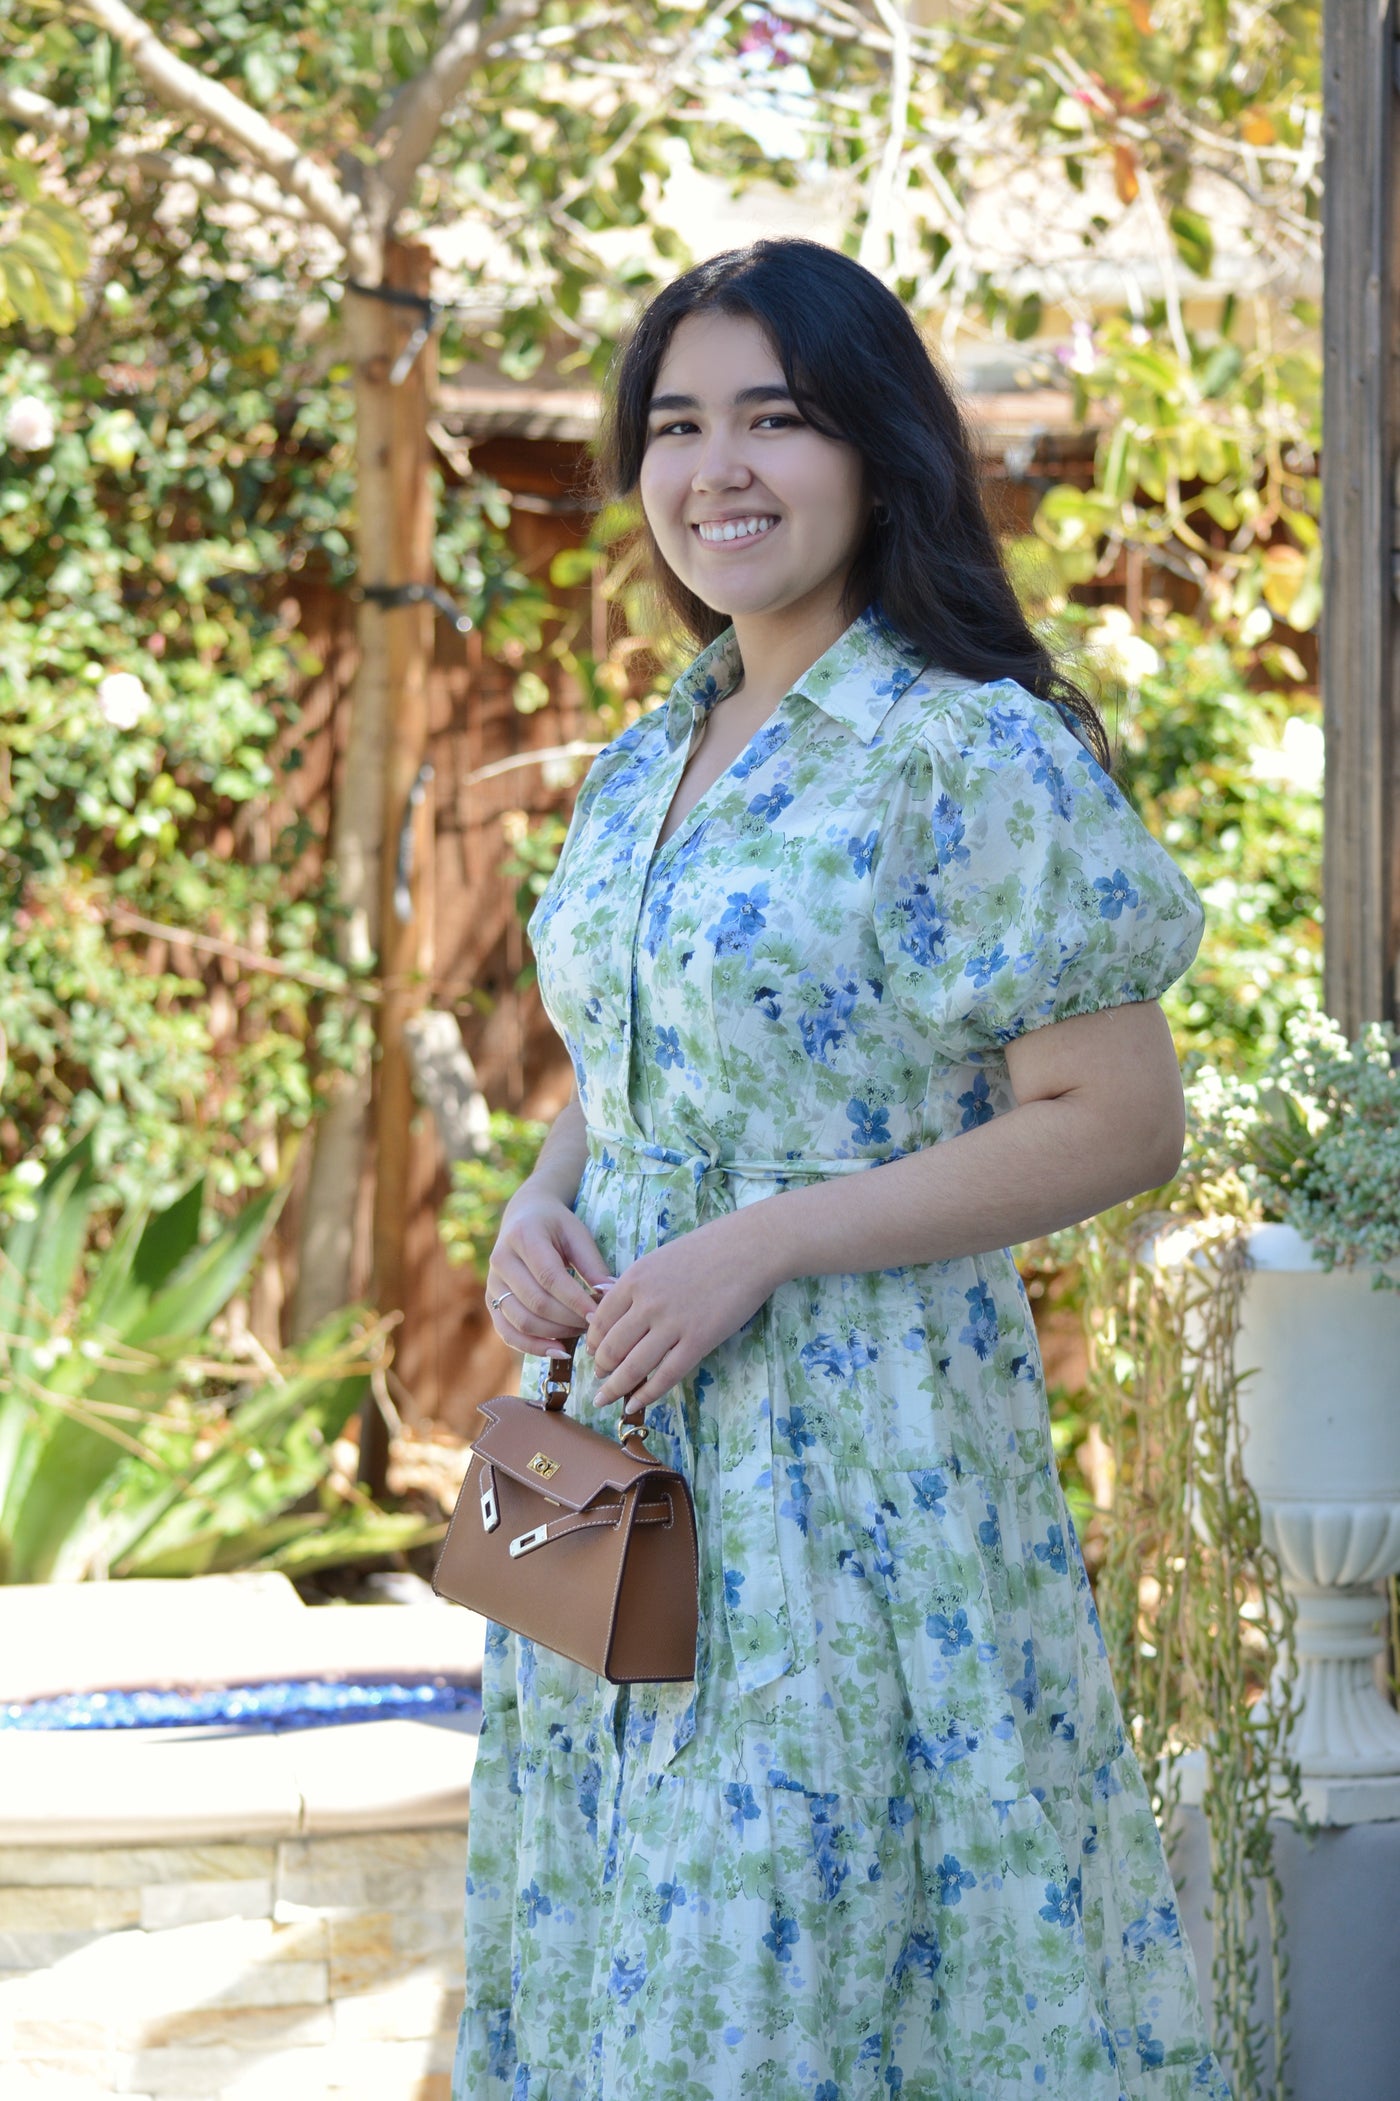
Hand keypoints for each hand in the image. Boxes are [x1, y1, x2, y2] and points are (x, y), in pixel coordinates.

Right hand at [485, 1189, 612, 1357]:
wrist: (523, 1217)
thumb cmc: (556, 1226)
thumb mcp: (577, 1234)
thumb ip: (592, 1265)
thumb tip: (610, 1295)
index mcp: (523, 1236)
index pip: (550, 1277)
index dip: (575, 1301)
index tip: (599, 1315)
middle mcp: (501, 1260)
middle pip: (535, 1302)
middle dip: (569, 1320)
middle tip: (594, 1326)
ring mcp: (492, 1282)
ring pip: (521, 1321)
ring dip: (555, 1334)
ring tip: (581, 1333)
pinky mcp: (491, 1300)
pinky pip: (508, 1332)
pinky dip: (533, 1347)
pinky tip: (559, 1350)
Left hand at [585, 1211, 778, 1419]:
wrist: (749, 1248)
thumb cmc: (707, 1249)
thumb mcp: (659, 1258)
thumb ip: (635, 1284)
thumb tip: (605, 1300)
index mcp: (634, 1279)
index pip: (600, 1321)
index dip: (592, 1343)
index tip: (592, 1354)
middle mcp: (647, 1303)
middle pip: (611, 1348)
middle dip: (600, 1369)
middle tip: (599, 1379)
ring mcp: (673, 1324)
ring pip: (633, 1367)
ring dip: (615, 1388)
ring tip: (607, 1399)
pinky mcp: (698, 1341)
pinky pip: (666, 1376)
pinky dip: (646, 1394)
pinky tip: (635, 1404)